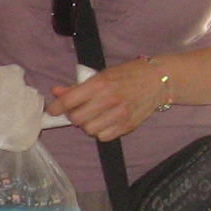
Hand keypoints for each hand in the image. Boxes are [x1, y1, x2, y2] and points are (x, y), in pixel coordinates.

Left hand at [47, 59, 172, 141]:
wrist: (157, 80)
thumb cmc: (128, 74)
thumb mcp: (102, 74)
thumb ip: (78, 87)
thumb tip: (56, 92)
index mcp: (100, 84)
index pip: (70, 101)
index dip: (56, 107)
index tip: (52, 110)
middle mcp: (109, 100)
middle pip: (77, 119)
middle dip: (74, 116)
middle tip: (78, 110)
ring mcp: (119, 114)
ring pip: (89, 130)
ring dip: (87, 125)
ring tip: (93, 116)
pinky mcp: (127, 126)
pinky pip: (104, 137)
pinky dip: (100, 131)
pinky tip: (104, 122)